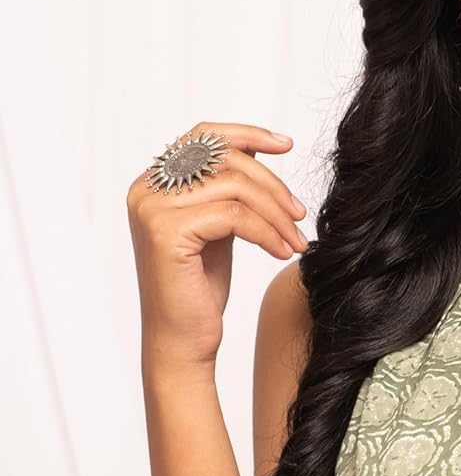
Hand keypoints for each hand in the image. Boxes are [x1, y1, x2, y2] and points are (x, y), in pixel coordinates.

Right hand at [126, 121, 308, 370]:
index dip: (248, 134)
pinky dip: (267, 232)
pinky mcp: (167, 231)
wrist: (182, 341)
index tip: (286, 145)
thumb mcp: (218, 226)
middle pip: (226, 160)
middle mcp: (146, 189)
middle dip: (273, 185)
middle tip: (299, 215)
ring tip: (294, 241)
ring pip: (235, 187)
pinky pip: (234, 215)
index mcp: (154, 182)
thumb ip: (226, 190)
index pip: (204, 136)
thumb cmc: (200, 288)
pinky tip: (282, 253)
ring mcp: (153, 208)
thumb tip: (258, 150)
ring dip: (276, 213)